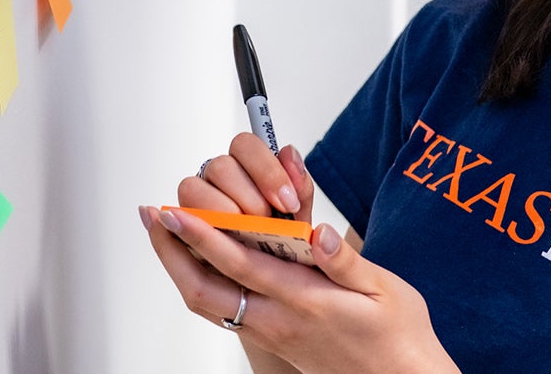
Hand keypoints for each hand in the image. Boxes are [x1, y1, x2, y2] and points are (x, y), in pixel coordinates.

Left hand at [141, 135, 457, 373]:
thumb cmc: (398, 336)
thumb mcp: (386, 290)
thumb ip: (345, 261)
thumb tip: (317, 232)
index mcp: (305, 302)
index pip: (240, 265)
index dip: (202, 237)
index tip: (175, 213)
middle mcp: (278, 321)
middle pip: (204, 290)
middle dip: (171, 251)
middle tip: (152, 215)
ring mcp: (270, 333)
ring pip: (207, 303)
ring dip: (178, 266)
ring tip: (163, 231)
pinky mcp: (271, 338)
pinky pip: (221, 311)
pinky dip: (200, 281)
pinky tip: (195, 259)